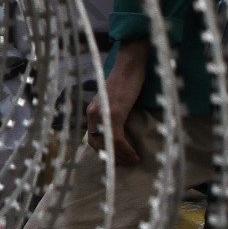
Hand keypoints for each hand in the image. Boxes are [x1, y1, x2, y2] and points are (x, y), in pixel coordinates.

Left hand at [86, 40, 147, 165]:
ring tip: (133, 162)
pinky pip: (118, 139)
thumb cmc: (126, 80)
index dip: (103, 151)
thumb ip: (111, 113)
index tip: (115, 159)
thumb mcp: (114, 100)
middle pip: (98, 144)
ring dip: (121, 157)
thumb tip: (118, 128)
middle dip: (112, 158)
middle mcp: (93, 114)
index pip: (92, 138)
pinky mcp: (114, 113)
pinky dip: (127, 150)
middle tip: (125, 164)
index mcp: (92, 111)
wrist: (130, 64)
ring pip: (109, 145)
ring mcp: (103, 114)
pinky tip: (135, 155)